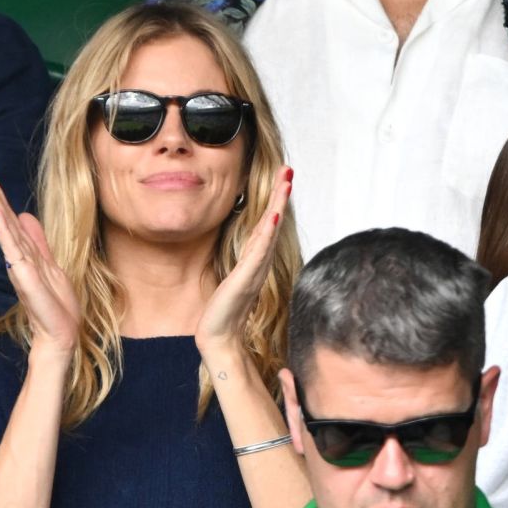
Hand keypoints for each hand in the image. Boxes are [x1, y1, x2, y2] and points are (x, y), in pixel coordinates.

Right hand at [0, 163, 78, 355]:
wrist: (60, 333)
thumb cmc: (54, 304)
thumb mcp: (49, 263)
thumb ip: (37, 240)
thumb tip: (25, 215)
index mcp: (24, 250)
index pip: (7, 216)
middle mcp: (18, 255)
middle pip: (1, 216)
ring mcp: (19, 264)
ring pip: (4, 227)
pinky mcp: (24, 276)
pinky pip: (12, 248)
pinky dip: (3, 229)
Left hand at [195, 167, 292, 358]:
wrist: (218, 339)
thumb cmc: (224, 313)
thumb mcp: (232, 281)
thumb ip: (242, 266)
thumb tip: (247, 253)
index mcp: (254, 261)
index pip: (268, 226)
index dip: (275, 202)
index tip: (282, 178)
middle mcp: (258, 263)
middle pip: (273, 222)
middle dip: (281, 194)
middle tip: (288, 168)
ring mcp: (253, 270)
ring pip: (269, 232)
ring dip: (278, 205)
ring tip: (285, 182)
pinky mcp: (245, 280)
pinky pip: (258, 252)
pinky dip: (267, 234)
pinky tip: (273, 217)